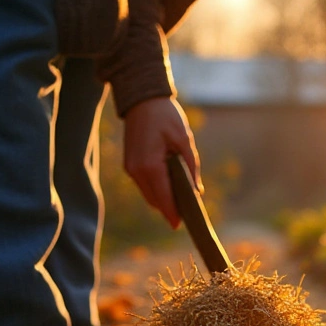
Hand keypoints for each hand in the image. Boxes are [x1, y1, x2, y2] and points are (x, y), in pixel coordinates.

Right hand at [122, 96, 200, 228]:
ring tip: (182, 202)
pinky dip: (157, 189)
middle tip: (188, 214)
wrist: (142, 100)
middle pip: (155, 200)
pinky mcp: (129, 164)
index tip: (179, 225)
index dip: (172, 213)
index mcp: (150, 165)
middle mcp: (136, 170)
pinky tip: (170, 188)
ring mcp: (130, 168)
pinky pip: (144, 184)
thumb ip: (190, 167)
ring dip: (163, 199)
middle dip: (170, 208)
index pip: (163, 197)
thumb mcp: (184, 140)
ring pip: (149, 194)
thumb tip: (196, 191)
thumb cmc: (166, 117)